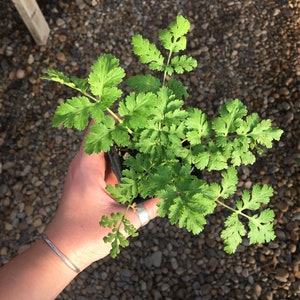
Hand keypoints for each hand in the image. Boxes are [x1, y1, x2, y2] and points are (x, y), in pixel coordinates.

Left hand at [45, 130, 159, 269]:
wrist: (63, 249)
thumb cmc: (84, 235)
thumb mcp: (121, 222)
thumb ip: (148, 208)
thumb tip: (169, 196)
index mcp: (87, 167)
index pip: (96, 128)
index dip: (115, 118)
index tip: (136, 114)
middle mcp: (84, 164)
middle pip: (104, 135)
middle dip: (125, 130)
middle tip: (149, 127)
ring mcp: (86, 171)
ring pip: (105, 149)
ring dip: (123, 145)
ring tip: (147, 140)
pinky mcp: (89, 180)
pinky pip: (105, 162)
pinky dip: (120, 160)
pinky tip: (137, 162)